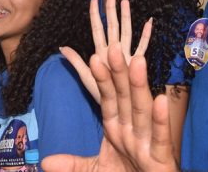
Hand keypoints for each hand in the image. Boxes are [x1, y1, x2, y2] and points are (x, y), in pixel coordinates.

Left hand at [42, 45, 178, 171]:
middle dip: (119, 73)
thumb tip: (46, 162)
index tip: (93, 58)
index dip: (102, 80)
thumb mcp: (96, 170)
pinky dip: (160, 119)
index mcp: (116, 128)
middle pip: (124, 97)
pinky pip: (160, 137)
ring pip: (142, 110)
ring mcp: (147, 142)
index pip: (108, 99)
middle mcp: (132, 130)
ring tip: (137, 60)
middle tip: (113, 48)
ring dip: (139, 86)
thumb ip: (73, 165)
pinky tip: (160, 99)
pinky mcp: (161, 158)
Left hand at [61, 0, 151, 101]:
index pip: (97, 28)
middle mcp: (114, 50)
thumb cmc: (103, 94)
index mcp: (101, 52)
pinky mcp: (137, 63)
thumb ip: (76, 61)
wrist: (118, 108)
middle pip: (112, 24)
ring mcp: (126, 55)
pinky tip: (149, 22)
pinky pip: (142, 46)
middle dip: (111, 7)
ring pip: (126, 30)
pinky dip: (146, 34)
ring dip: (126, 15)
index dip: (94, 13)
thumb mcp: (87, 77)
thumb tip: (60, 47)